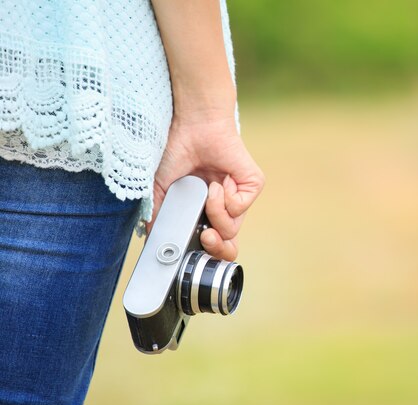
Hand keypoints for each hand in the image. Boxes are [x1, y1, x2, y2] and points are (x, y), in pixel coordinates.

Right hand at [146, 112, 264, 260]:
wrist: (192, 126)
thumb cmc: (177, 151)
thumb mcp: (161, 189)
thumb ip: (158, 215)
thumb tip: (153, 241)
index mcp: (205, 211)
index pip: (213, 244)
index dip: (207, 253)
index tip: (192, 252)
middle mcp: (224, 206)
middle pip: (228, 245)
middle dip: (216, 246)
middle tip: (206, 236)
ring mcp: (239, 196)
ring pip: (232, 227)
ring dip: (215, 211)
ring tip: (207, 190)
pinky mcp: (252, 184)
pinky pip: (240, 207)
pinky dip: (225, 197)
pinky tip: (219, 180)